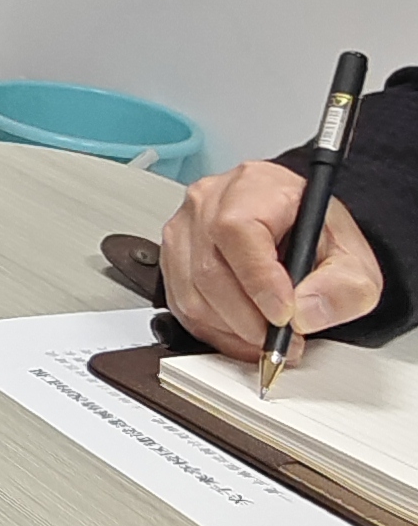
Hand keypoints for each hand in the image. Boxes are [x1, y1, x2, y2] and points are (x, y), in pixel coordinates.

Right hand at [160, 159, 381, 364]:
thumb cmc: (315, 235)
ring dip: (233, 331)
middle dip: (249, 319)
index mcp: (253, 185)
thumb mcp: (352, 258)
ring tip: (268, 339)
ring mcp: (184, 232)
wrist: (297, 233)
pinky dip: (216, 333)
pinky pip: (183, 310)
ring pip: (193, 296)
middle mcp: (208, 203)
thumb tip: (305, 313)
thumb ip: (342, 286)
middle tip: (281, 340)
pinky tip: (245, 334)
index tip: (283, 315)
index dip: (258, 280)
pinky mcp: (173, 264)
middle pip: (210, 270)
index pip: (238, 229)